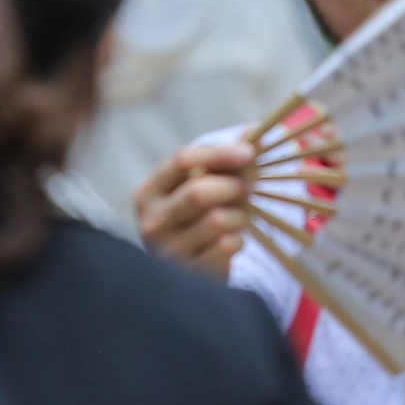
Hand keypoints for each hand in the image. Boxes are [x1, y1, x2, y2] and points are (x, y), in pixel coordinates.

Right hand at [134, 141, 254, 275]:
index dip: (219, 153)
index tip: (249, 153)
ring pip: (217, 220)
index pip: (182, 160)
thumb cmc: (198, 216)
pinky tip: (233, 239)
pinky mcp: (189, 274)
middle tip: (249, 187)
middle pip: (199, 192)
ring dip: (240, 215)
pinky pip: (228, 246)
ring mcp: (168, 251)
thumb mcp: (202, 185)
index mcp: (149, 192)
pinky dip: (239, 238)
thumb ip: (224, 158)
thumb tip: (255, 130)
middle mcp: (151, 221)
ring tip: (239, 216)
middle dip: (233, 186)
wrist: (191, 269)